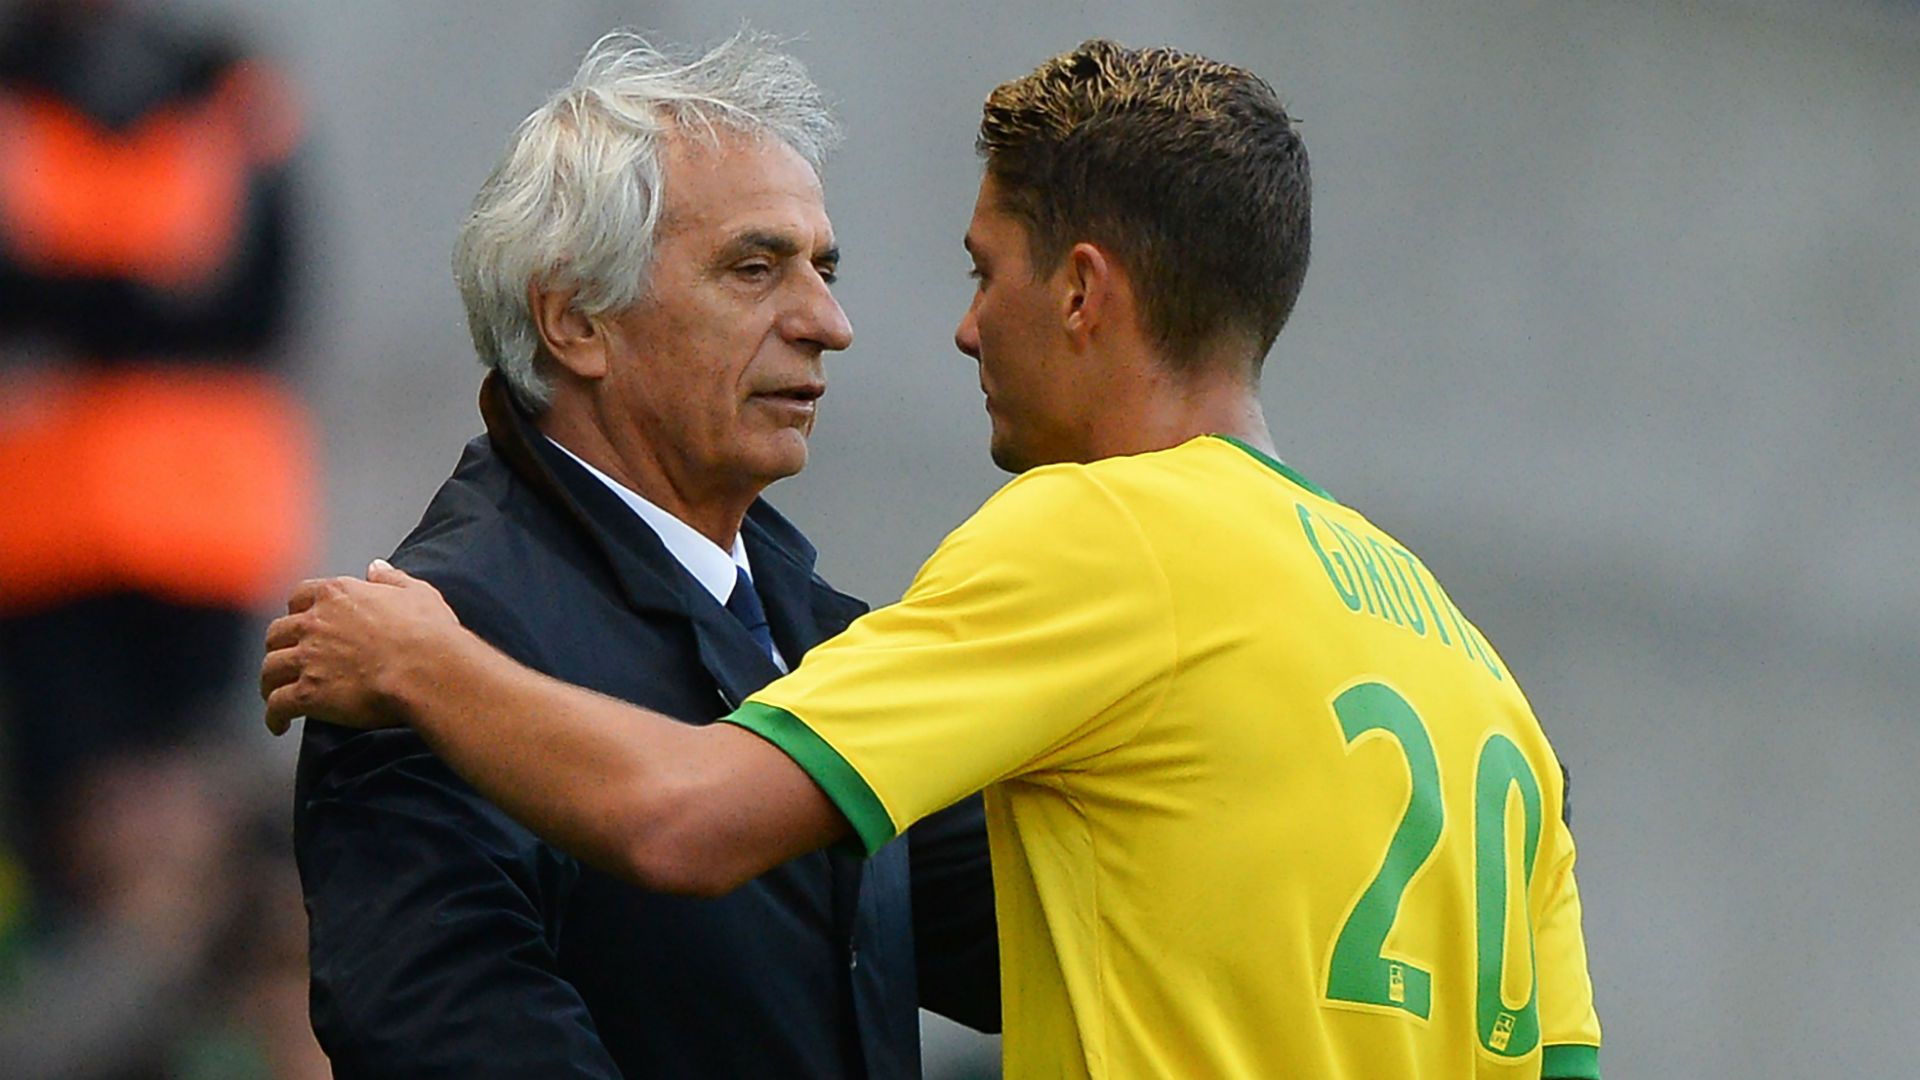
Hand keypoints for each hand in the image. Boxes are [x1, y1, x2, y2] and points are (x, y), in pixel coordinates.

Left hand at [260, 560, 462, 734]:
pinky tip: (279, 725)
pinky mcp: (308, 694)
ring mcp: (308, 659)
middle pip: (277, 633)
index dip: (297, 611)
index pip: (299, 597)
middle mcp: (314, 623)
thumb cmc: (428, 633)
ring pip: (270, 669)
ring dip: (269, 682)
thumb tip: (376, 567)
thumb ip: (391, 579)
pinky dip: (274, 716)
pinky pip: (278, 705)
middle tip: (287, 660)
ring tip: (275, 694)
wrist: (427, 669)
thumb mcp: (416, 593)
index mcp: (337, 595)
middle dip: (279, 646)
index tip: (301, 621)